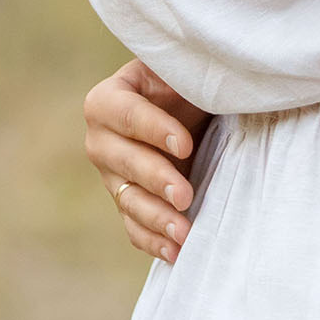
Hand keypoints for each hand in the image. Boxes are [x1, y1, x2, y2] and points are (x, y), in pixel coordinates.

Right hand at [85, 59, 207, 268]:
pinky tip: (176, 252)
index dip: (154, 129)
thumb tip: (218, 74)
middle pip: (124, 162)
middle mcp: (101, 140)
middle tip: (185, 195)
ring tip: (184, 231)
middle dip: (156, 179)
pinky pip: (134, 227)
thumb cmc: (188, 80)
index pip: (126, 115)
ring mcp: (111, 176)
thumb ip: (188, 68)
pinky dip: (154, 241)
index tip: (185, 144)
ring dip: (156, 218)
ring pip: (128, 200)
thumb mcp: (184, 67)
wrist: (190, 107)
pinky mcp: (127, 202)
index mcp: (108, 99)